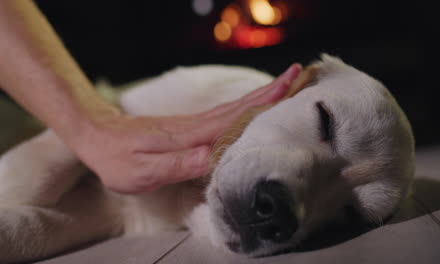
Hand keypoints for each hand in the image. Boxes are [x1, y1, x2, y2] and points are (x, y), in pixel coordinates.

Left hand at [73, 64, 301, 193]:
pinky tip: (253, 106)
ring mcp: (193, 124)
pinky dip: (244, 106)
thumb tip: (212, 157)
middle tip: (299, 75)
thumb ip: (178, 164)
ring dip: (262, 95)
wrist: (97, 135)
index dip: (263, 104)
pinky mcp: (189, 128)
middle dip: (272, 91)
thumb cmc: (117, 158)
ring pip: (235, 107)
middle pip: (241, 106)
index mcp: (190, 135)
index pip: (234, 118)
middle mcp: (196, 126)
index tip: (289, 87)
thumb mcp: (142, 170)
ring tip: (286, 84)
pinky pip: (224, 115)